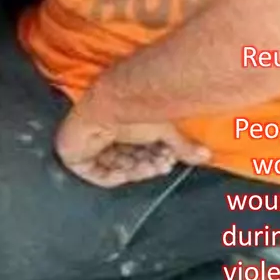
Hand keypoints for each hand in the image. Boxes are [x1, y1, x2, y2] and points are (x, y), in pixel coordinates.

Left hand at [53, 103, 210, 187]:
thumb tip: (207, 155)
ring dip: (136, 169)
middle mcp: (102, 136)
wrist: (113, 102)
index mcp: (119, 128)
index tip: (169, 159)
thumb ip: (182, 145)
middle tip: (164, 162)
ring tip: (154, 162)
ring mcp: (86, 146)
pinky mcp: (73, 155)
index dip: (152, 158)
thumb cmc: (136, 111)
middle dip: (147, 164)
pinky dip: (112, 176)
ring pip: (114, 168)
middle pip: (126, 161)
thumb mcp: (164, 131)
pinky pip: (95, 175)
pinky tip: (125, 172)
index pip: (136, 152)